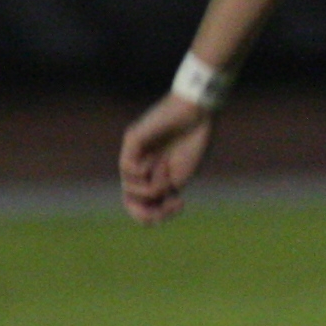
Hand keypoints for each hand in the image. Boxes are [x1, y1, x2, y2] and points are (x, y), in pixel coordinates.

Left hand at [119, 95, 211, 222]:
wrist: (198, 111)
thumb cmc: (194, 139)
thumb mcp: (181, 175)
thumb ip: (164, 193)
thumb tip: (149, 212)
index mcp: (154, 174)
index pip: (143, 203)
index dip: (157, 214)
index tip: (181, 205)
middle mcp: (140, 165)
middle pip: (130, 200)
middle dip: (146, 212)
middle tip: (167, 206)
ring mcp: (134, 153)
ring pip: (129, 187)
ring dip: (152, 186)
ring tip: (167, 170)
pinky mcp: (131, 140)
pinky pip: (127, 168)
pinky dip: (142, 172)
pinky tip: (159, 162)